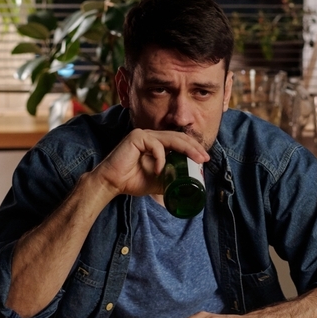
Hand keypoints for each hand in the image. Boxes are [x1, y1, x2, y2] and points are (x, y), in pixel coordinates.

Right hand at [94, 128, 208, 198]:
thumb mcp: (158, 180)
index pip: (180, 141)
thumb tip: (189, 183)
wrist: (111, 183)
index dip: (194, 148)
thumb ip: (172, 177)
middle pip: (179, 137)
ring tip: (195, 161)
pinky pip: (155, 145)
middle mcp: (152, 136)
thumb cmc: (132, 180)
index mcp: (157, 143)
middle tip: (204, 159)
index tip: (205, 159)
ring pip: (171, 139)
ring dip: (186, 150)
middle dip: (194, 147)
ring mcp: (144, 134)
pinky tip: (159, 170)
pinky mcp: (136, 137)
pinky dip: (160, 158)